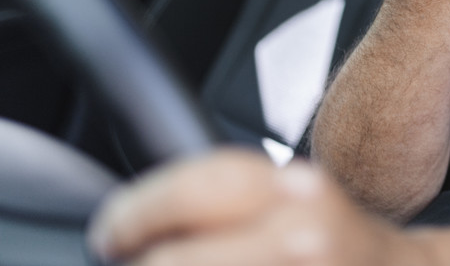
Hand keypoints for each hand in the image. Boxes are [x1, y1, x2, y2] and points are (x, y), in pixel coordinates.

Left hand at [88, 149, 427, 265]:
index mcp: (298, 193)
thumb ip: (227, 195)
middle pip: (172, 261)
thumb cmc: (337, 241)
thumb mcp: (292, 194)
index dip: (134, 214)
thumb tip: (140, 216)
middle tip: (125, 258)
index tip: (112, 232)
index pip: (191, 190)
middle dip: (139, 260)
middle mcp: (299, 241)